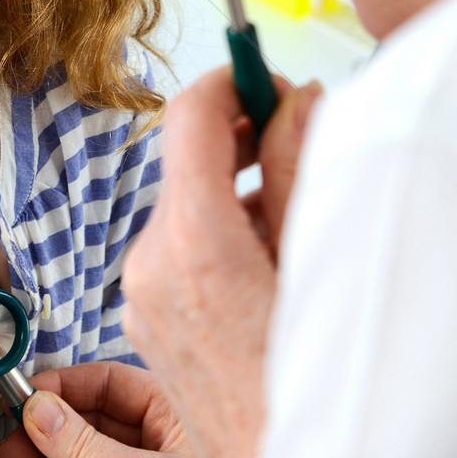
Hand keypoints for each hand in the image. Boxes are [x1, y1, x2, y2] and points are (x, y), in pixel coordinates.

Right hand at [0, 361, 194, 457]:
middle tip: (12, 441)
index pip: (110, 380)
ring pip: (90, 447)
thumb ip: (86, 444)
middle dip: (48, 425)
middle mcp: (165, 436)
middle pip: (94, 416)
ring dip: (51, 450)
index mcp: (176, 412)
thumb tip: (38, 410)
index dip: (63, 386)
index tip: (25, 398)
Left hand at [121, 65, 322, 457]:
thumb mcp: (314, 260)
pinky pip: (175, 245)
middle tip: (288, 126)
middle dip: (236, 135)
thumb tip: (294, 103)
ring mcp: (142, 293)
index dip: (229, 81)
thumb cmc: (302, 381)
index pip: (189, 116)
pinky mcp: (145, 315)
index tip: (261, 76)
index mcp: (193, 240)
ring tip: (287, 196)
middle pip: (183, 159)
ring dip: (228, 184)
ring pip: (182, 203)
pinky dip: (213, 227)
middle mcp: (152, 261)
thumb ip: (298, 169)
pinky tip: (262, 246)